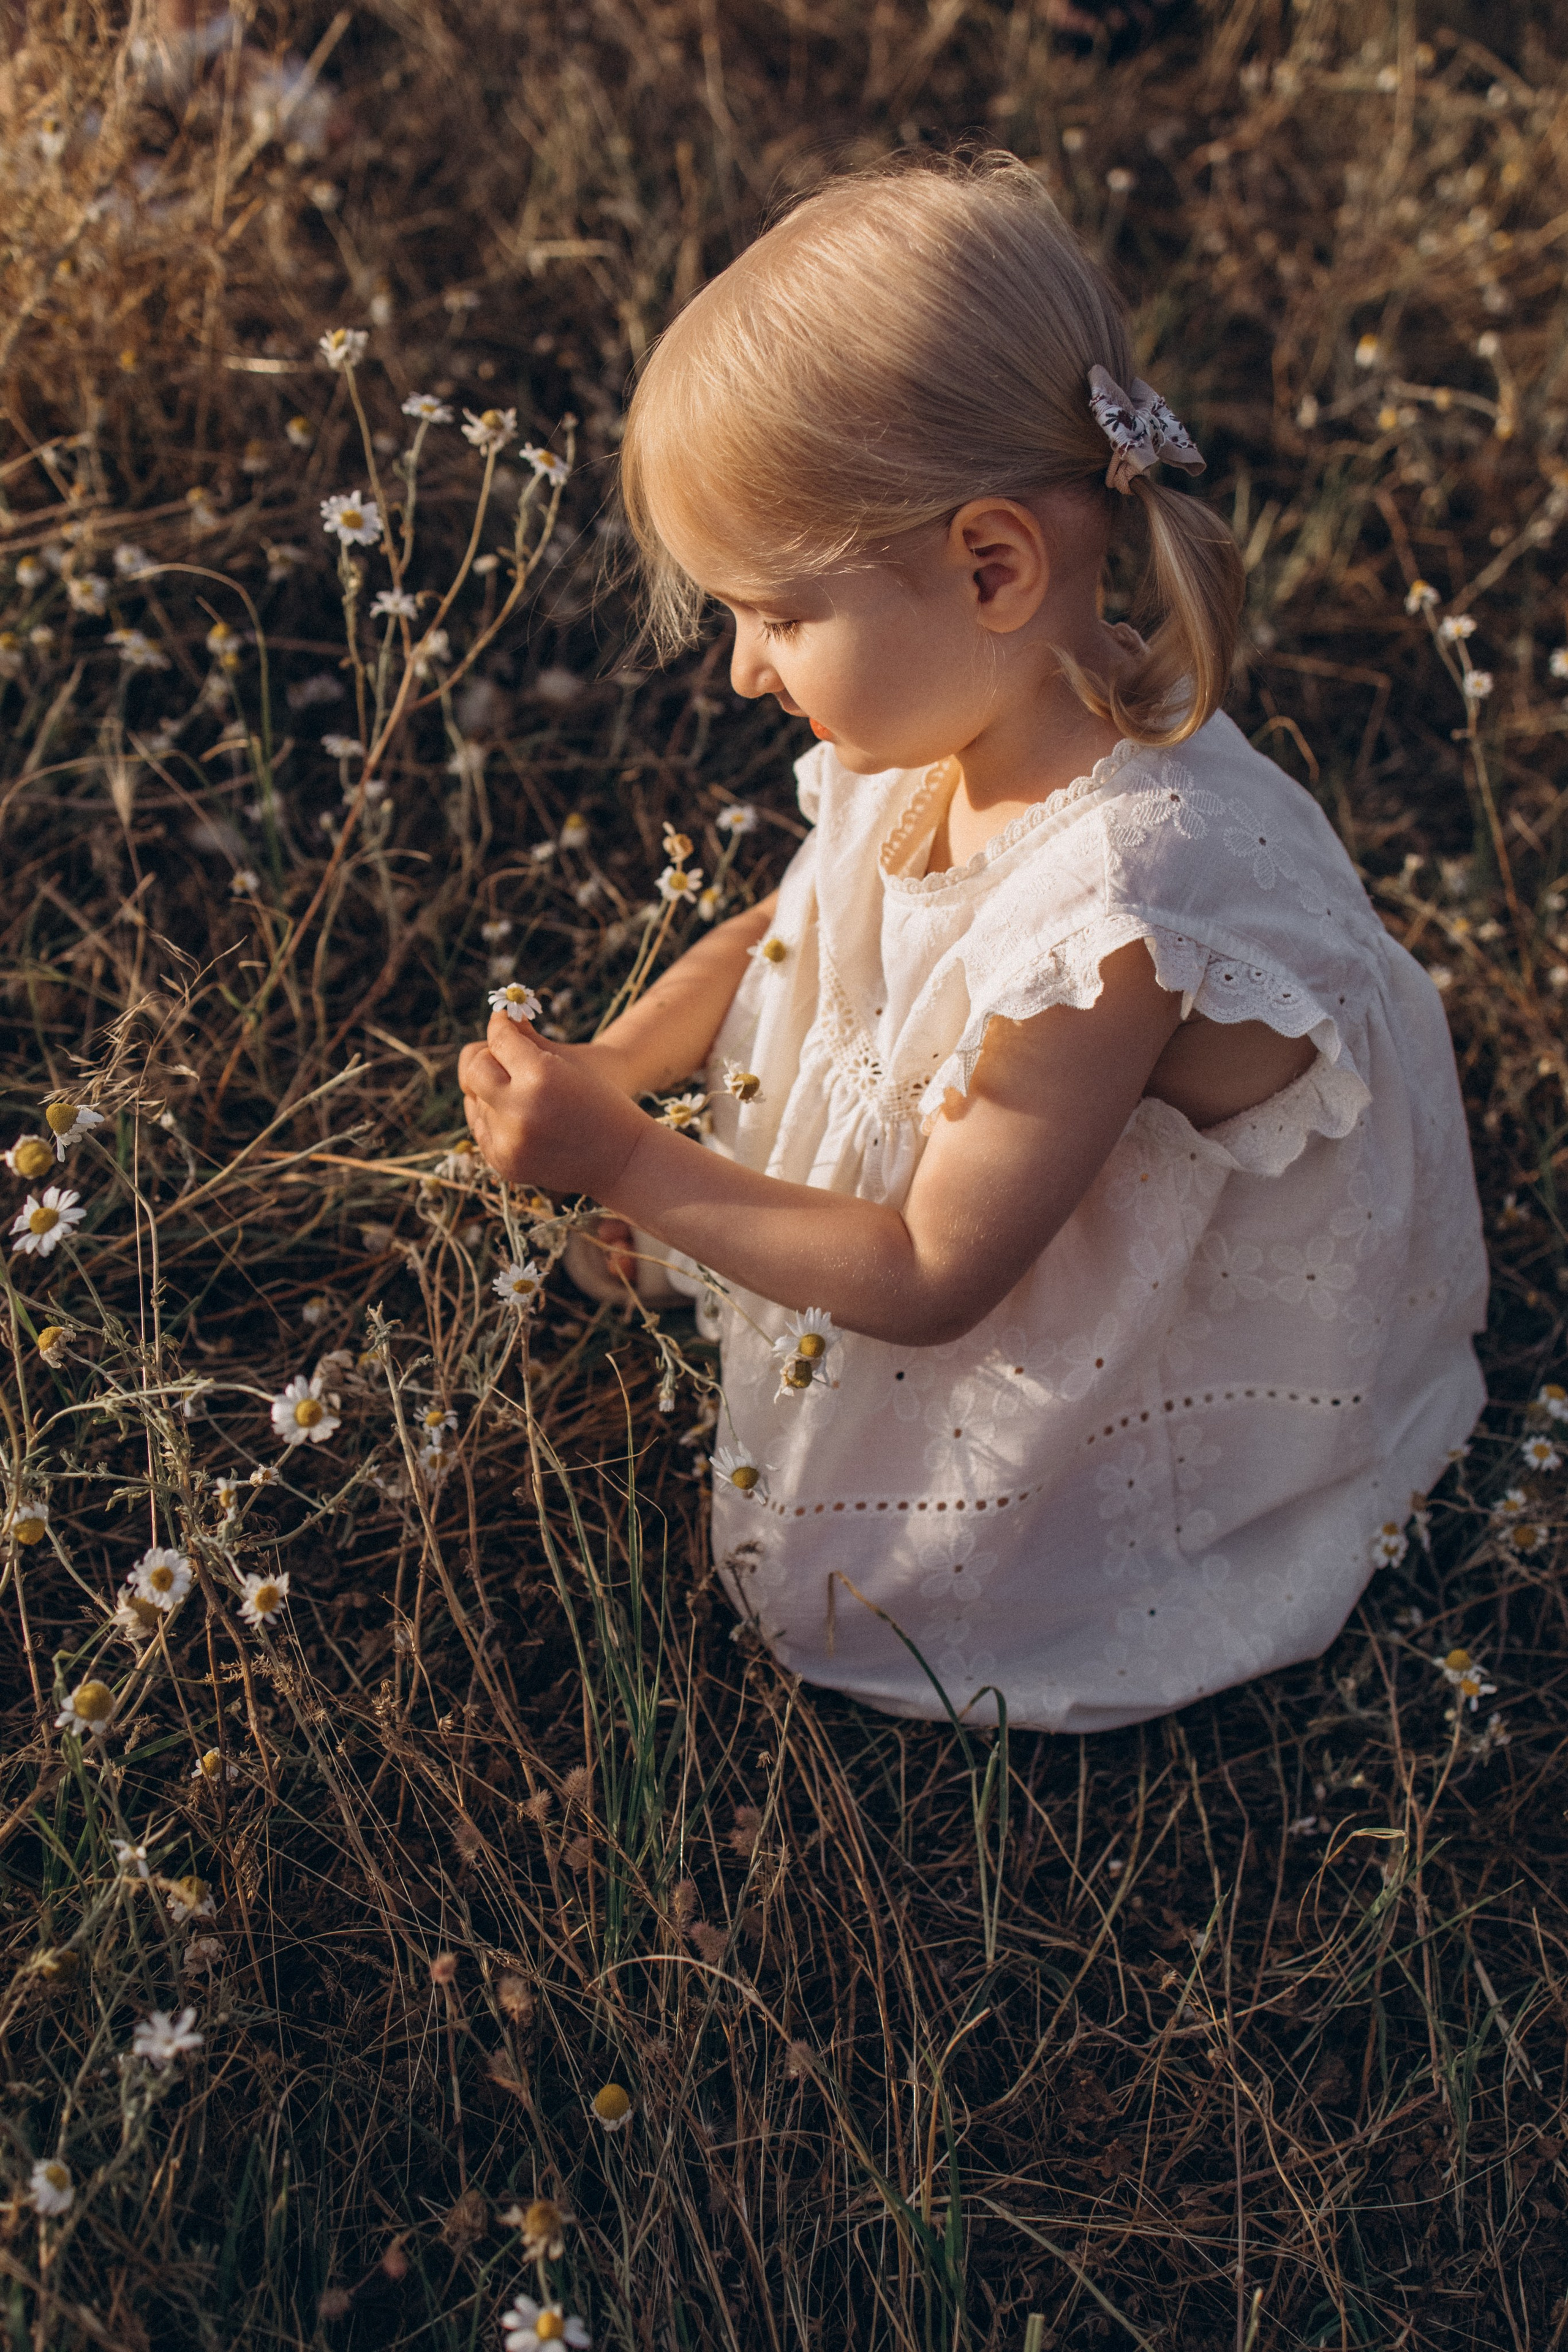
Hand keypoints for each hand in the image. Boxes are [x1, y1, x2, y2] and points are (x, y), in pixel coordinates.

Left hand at [458, 1010, 646, 1197]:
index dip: (499, 1025)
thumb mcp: (569, 1060)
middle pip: (475, 1070)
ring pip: (474, 1100)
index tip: (502, 1022)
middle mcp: (519, 1109)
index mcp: (541, 1076)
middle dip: (487, 1058)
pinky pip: (479, 1129)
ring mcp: (509, 1141)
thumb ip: (526, 1035)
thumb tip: (497, 1015)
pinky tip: (512, 1113)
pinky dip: (490, 1117)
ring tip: (517, 1090)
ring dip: (490, 1090)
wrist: (622, 1158)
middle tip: (504, 1057)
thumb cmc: (601, 1099)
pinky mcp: (503, 1162)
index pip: (499, 1040)